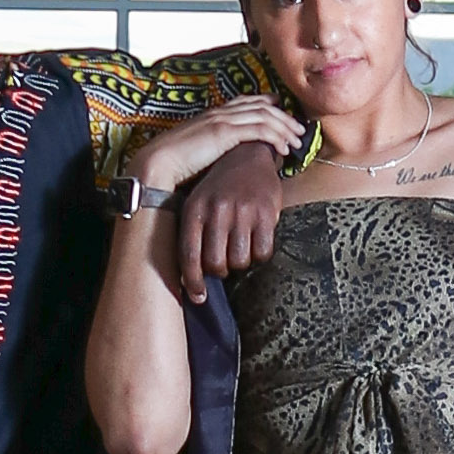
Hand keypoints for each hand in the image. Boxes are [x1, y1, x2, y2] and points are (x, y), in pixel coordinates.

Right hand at [130, 96, 298, 224]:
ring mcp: (222, 121)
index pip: (245, 103)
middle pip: (260, 107)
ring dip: (284, 127)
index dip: (267, 104)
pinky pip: (259, 129)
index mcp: (212, 116)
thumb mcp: (196, 153)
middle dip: (283, 116)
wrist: (157, 165)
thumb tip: (225, 161)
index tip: (281, 111)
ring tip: (297, 140)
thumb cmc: (171, 166)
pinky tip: (284, 147)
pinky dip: (276, 136)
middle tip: (299, 129)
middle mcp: (219, 113)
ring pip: (265, 116)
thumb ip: (212, 150)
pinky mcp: (225, 133)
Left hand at [179, 139, 290, 302]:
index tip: (198, 297)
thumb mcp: (197, 204)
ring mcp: (242, 211)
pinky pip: (263, 251)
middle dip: (221, 270)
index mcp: (195, 210)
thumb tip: (187, 279)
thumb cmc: (218, 189)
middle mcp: (217, 211)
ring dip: (241, 262)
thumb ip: (192, 235)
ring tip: (240, 248)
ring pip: (240, 260)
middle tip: (224, 263)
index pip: (190, 256)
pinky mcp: (265, 212)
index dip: (193, 282)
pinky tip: (257, 241)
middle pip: (216, 264)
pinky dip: (260, 254)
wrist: (247, 155)